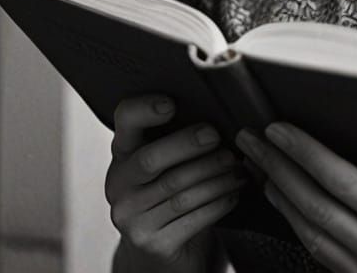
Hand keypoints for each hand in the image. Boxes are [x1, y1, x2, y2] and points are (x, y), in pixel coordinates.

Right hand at [105, 95, 246, 269]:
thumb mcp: (168, 162)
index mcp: (124, 152)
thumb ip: (181, 137)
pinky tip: (234, 192)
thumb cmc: (172, 191)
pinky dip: (219, 202)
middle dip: (188, 145)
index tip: (171, 104)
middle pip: (150, 159)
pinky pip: (192, 217)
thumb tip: (222, 113)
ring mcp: (131, 217)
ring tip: (237, 166)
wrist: (162, 251)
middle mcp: (119, 184)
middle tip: (218, 137)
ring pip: (178, 190)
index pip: (125, 119)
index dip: (144, 109)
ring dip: (214, 175)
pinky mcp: (152, 243)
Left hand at [235, 123, 356, 272]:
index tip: (279, 130)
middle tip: (250, 141)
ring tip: (258, 168)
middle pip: (311, 205)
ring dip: (279, 197)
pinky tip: (288, 210)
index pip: (341, 181)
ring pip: (308, 233)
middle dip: (276, 168)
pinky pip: (320, 256)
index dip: (305, 152)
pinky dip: (296, 227)